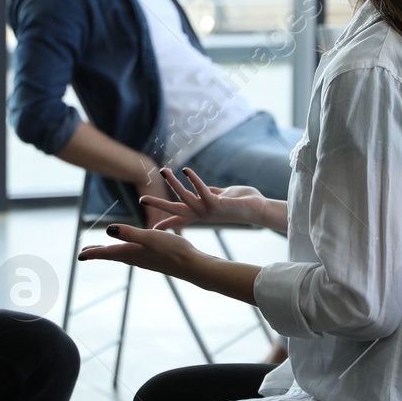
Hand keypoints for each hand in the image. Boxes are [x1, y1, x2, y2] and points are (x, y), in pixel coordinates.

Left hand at [77, 224, 203, 280]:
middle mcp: (135, 258)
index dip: (92, 253)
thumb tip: (108, 230)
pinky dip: (125, 252)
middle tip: (85, 253)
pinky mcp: (154, 259)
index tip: (79, 255)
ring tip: (104, 249)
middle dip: (98, 252)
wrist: (192, 266)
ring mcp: (145, 260)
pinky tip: (131, 250)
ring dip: (111, 252)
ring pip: (122, 256)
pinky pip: (133, 255)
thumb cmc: (172, 250)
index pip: (107, 253)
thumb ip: (130, 234)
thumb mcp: (150, 237)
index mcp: (131, 252)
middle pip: (112, 255)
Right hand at [141, 167, 267, 231]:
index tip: (152, 229)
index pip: (179, 218)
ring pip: (185, 198)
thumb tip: (201, 187)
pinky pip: (202, 191)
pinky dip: (193, 180)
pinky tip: (185, 171)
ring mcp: (207, 211)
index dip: (165, 223)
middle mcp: (201, 214)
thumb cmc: (242, 202)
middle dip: (158, 205)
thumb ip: (210, 192)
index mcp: (201, 213)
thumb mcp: (221, 196)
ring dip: (173, 184)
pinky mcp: (216, 204)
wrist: (259, 209)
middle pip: (174, 210)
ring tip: (163, 170)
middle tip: (141, 200)